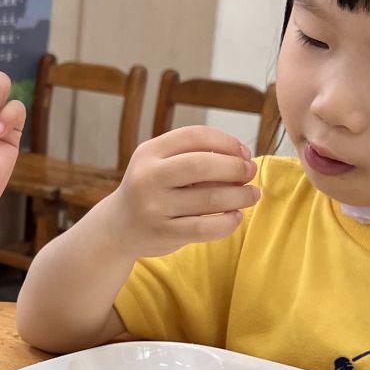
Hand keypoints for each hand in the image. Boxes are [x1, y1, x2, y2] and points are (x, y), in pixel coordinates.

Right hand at [98, 124, 258, 259]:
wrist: (118, 227)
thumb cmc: (151, 190)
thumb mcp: (160, 165)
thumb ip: (194, 157)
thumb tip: (243, 159)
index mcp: (149, 152)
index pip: (195, 136)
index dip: (226, 142)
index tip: (243, 153)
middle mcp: (148, 177)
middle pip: (203, 165)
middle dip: (235, 168)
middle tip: (250, 173)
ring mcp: (154, 207)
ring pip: (209, 199)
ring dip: (240, 196)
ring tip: (252, 195)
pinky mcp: (163, 233)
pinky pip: (205, 228)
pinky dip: (228, 222)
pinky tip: (236, 216)